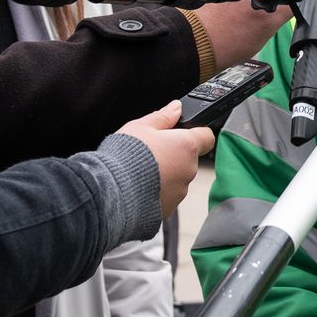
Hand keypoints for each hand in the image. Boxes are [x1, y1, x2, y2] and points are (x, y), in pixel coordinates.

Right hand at [116, 101, 216, 216]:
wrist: (111, 192)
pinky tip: (137, 186)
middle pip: (188, 158)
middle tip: (150, 152)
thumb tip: (176, 107)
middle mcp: (189, 170)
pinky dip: (156, 191)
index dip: (196, 133)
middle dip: (173, 155)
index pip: (206, 137)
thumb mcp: (141, 127)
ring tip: (140, 171)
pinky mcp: (168, 208)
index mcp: (187, 146)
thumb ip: (163, 117)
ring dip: (165, 174)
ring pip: (177, 178)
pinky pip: (166, 196)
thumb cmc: (125, 157)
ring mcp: (180, 191)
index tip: (182, 133)